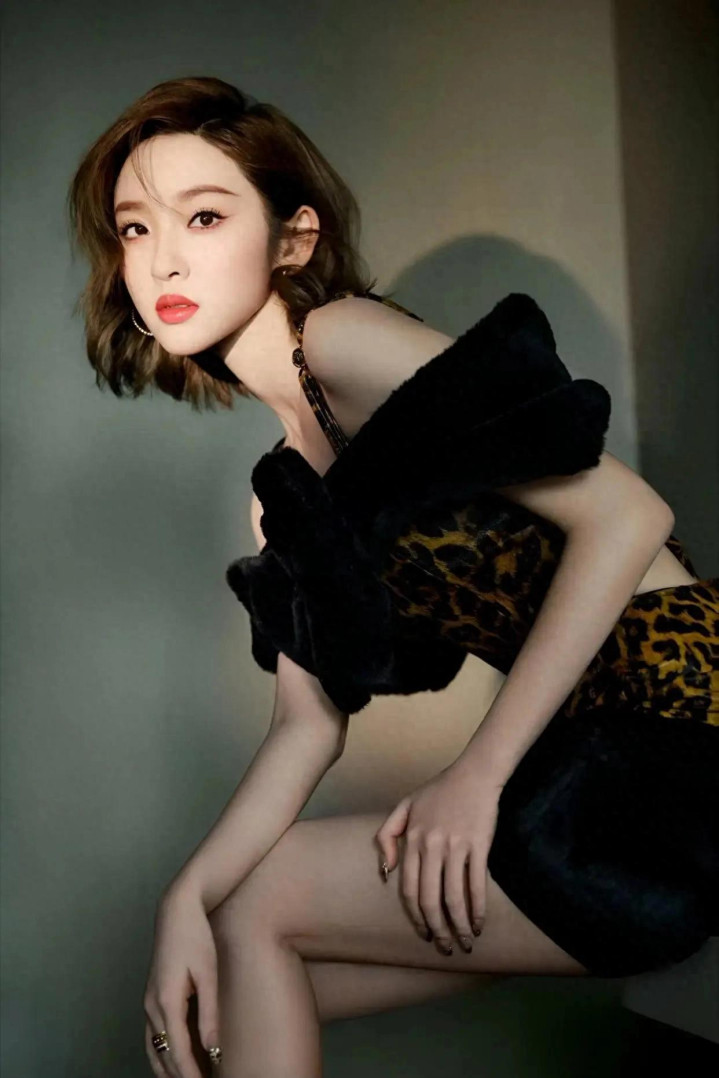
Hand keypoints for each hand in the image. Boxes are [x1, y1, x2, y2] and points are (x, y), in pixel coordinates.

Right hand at [143, 888, 221, 1077]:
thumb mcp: (208, 973)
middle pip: (163, 1054)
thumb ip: (209, 1013)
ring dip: (168, 1068)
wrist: (177, 910)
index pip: (177, 1050)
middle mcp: (152, 1005)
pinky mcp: (151, 996)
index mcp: (166, 1000)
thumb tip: (213, 1048)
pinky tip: (175, 1059)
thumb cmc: (196, 936)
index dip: (190, 1073)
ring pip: (154, 1048)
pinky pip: (152, 1034)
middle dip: (180, 1075)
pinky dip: (162, 1052)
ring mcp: (148, 1001)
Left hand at [375, 764, 503, 954]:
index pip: (408, 889)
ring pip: (453, 897)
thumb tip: (385, 871)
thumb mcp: (405, 805)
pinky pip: (476, 885)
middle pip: (429, 899)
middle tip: (444, 947)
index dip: (415, 917)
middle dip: (436, 929)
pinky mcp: (478, 845)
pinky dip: (477, 909)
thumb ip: (388, 835)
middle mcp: (431, 846)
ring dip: (458, 926)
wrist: (474, 774)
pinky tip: (478, 924)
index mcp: (413, 839)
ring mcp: (455, 846)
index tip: (423, 933)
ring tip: (464, 942)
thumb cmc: (440, 790)